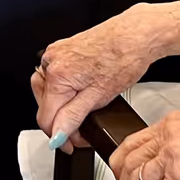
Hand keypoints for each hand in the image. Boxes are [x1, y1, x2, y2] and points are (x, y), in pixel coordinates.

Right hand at [32, 4, 173, 149]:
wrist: (135, 35)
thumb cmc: (124, 58)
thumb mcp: (98, 97)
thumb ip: (72, 118)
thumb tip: (57, 135)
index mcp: (57, 75)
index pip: (46, 118)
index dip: (59, 137)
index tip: (71, 145)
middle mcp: (51, 62)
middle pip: (44, 105)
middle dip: (59, 122)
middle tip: (80, 132)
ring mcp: (55, 54)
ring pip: (46, 91)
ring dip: (59, 106)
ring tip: (80, 112)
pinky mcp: (62, 49)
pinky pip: (53, 76)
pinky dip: (62, 90)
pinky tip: (77, 92)